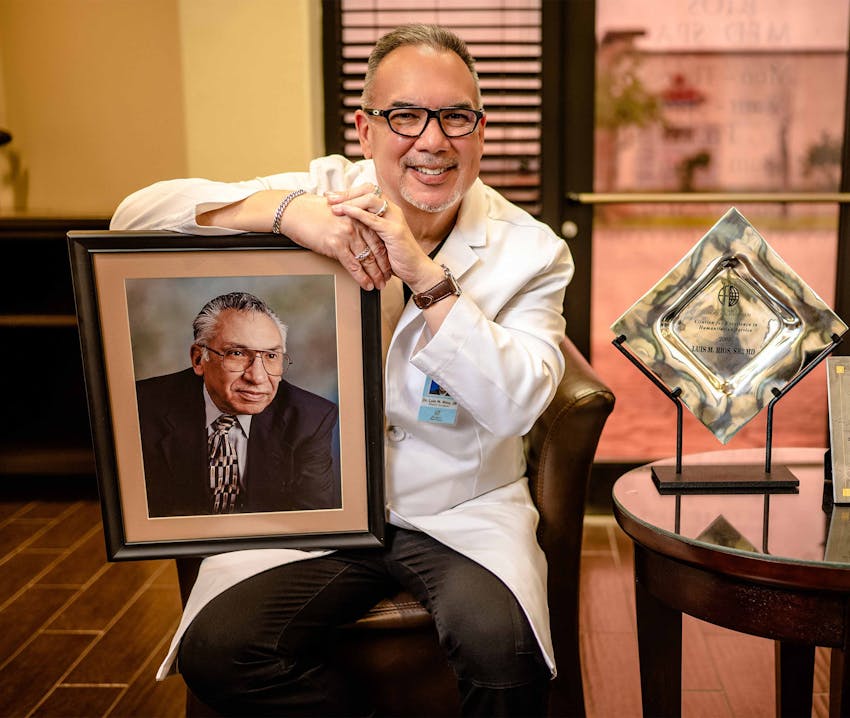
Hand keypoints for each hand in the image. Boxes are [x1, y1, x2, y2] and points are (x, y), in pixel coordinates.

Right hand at [279, 191, 391, 290]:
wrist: (295, 211)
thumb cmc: (313, 212)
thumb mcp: (339, 213)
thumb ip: (352, 224)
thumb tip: (358, 240)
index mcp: (359, 216)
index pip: (378, 238)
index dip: (385, 253)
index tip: (389, 263)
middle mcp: (356, 225)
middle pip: (376, 250)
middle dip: (384, 267)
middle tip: (388, 278)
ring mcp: (347, 235)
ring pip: (367, 259)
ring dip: (375, 275)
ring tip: (380, 285)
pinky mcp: (336, 244)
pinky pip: (353, 265)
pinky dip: (361, 277)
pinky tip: (366, 284)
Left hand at [328, 185, 443, 292]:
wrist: (415, 269)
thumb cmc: (396, 256)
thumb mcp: (379, 238)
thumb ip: (368, 227)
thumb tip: (345, 222)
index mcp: (388, 209)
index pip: (368, 190)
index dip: (349, 191)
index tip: (332, 195)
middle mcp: (392, 210)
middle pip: (368, 191)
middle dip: (346, 193)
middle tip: (329, 197)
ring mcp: (394, 218)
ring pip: (370, 200)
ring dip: (350, 201)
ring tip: (334, 206)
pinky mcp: (394, 230)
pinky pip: (373, 218)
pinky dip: (357, 214)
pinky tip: (345, 212)